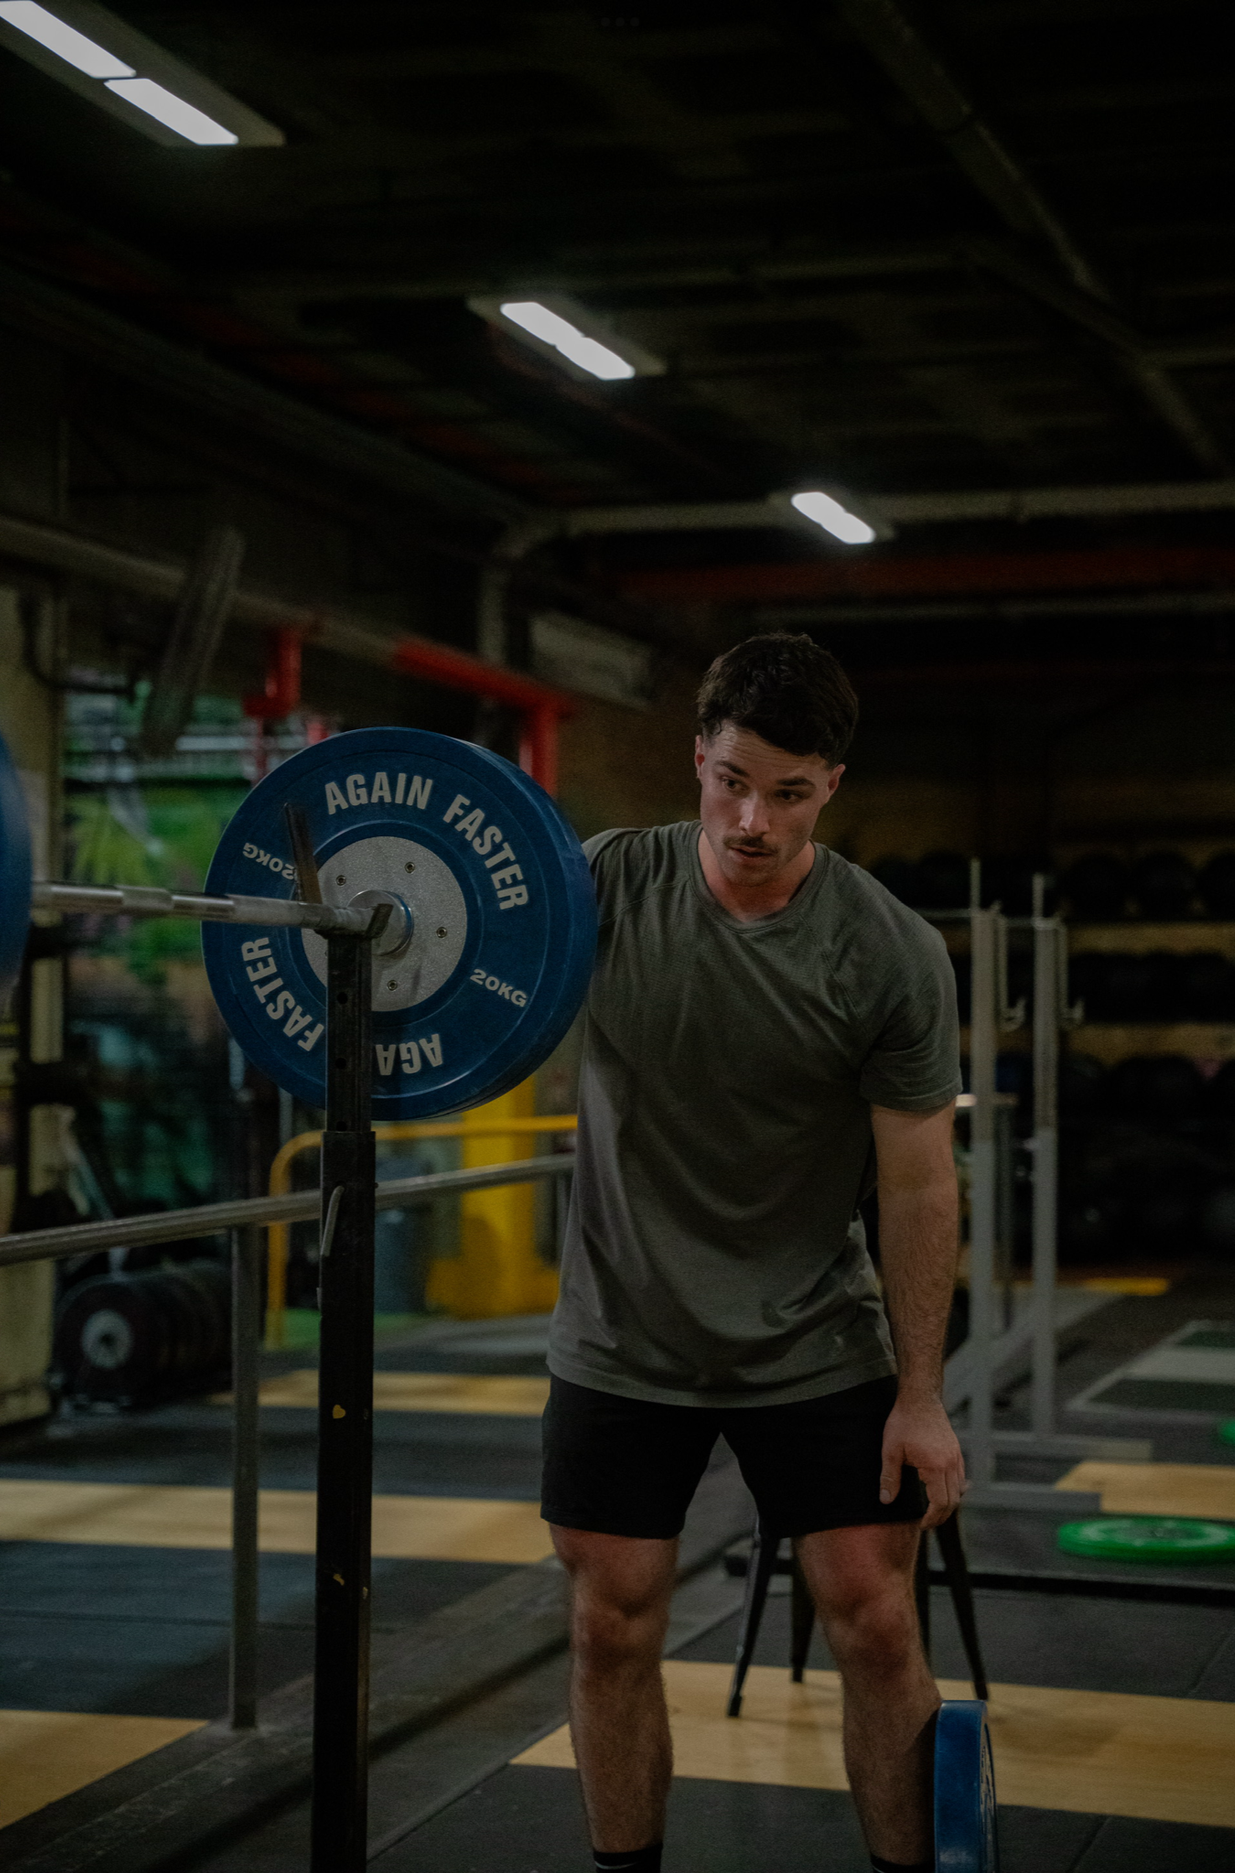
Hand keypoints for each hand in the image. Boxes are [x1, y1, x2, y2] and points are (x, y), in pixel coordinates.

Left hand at [879, 1392, 966, 1528]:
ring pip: (959, 1490)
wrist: (920, 1398)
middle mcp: (951, 1464)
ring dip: (948, 1504)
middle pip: (953, 1501)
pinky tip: (940, 1492)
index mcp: (936, 1466)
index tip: (921, 1524)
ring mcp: (956, 1457)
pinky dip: (953, 1490)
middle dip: (941, 1516)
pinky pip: (960, 1478)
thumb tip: (886, 1501)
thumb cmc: (904, 1422)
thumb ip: (890, 1477)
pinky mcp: (956, 1451)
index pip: (940, 1503)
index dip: (931, 1518)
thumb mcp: (891, 1450)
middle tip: (926, 1523)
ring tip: (932, 1511)